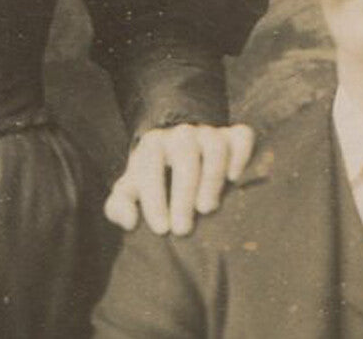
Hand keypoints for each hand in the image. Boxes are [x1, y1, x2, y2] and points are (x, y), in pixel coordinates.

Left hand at [103, 122, 254, 235]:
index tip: (161, 229)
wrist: (179, 151)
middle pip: (185, 155)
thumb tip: (129, 221)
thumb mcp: (132, 189)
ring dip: (212, 178)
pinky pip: (242, 137)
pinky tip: (236, 179)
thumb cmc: (155, 179)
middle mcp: (182, 134)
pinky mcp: (235, 136)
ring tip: (207, 209)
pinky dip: (241, 155)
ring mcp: (210, 133)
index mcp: (154, 144)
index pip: (151, 164)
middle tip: (183, 229)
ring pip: (215, 147)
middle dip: (182, 193)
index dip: (154, 197)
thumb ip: (119, 205)